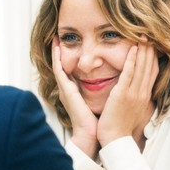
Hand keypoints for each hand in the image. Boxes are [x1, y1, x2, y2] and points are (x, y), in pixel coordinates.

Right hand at [52, 37, 99, 157]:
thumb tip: (112, 81)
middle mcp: (67, 88)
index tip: (70, 44)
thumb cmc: (96, 121)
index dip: (69, 56)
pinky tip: (58, 48)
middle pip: (61, 65)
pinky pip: (59, 71)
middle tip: (59, 35)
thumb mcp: (99, 100)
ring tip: (56, 37)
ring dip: (56, 51)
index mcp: (75, 91)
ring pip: (58, 65)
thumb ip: (101, 90)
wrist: (91, 134)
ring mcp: (65, 89)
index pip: (70, 69)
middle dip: (59, 51)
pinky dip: (57, 59)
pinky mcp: (66, 91)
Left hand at [97, 36, 157, 146]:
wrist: (115, 140)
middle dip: (151, 48)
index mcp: (144, 95)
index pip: (152, 71)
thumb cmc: (121, 127)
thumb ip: (137, 99)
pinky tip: (133, 49)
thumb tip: (140, 92)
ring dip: (143, 50)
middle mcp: (142, 93)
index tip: (154, 43)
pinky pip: (129, 74)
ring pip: (141, 67)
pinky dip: (131, 60)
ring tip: (143, 34)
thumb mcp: (133, 110)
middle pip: (150, 66)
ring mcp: (134, 94)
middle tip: (151, 32)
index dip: (153, 56)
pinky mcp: (123, 95)